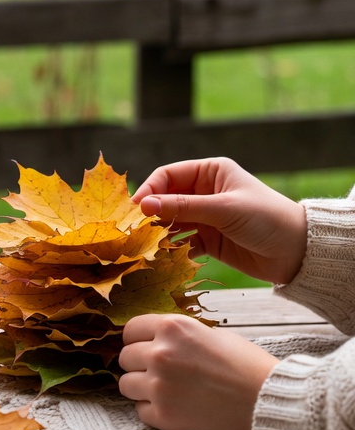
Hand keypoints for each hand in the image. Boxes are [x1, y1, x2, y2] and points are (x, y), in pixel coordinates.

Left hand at [118, 314, 278, 429]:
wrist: (269, 401)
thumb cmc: (246, 365)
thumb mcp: (210, 334)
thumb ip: (178, 335)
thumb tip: (154, 340)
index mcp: (173, 327)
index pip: (130, 330)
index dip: (137, 340)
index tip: (145, 348)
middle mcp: (160, 353)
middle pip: (125, 358)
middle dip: (139, 365)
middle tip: (160, 373)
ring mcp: (160, 386)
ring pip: (126, 385)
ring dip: (142, 388)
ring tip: (166, 391)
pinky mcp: (165, 416)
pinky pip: (140, 411)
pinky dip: (153, 410)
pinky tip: (175, 408)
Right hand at [132, 157, 306, 284]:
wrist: (297, 252)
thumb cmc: (266, 218)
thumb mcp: (224, 209)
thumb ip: (184, 207)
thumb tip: (144, 204)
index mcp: (210, 172)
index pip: (169, 175)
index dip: (150, 189)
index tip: (135, 208)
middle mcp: (205, 191)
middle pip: (167, 199)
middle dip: (151, 213)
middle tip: (133, 229)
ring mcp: (206, 217)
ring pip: (172, 222)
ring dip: (159, 232)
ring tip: (145, 245)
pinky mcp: (210, 240)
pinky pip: (183, 242)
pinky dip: (172, 249)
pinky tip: (163, 257)